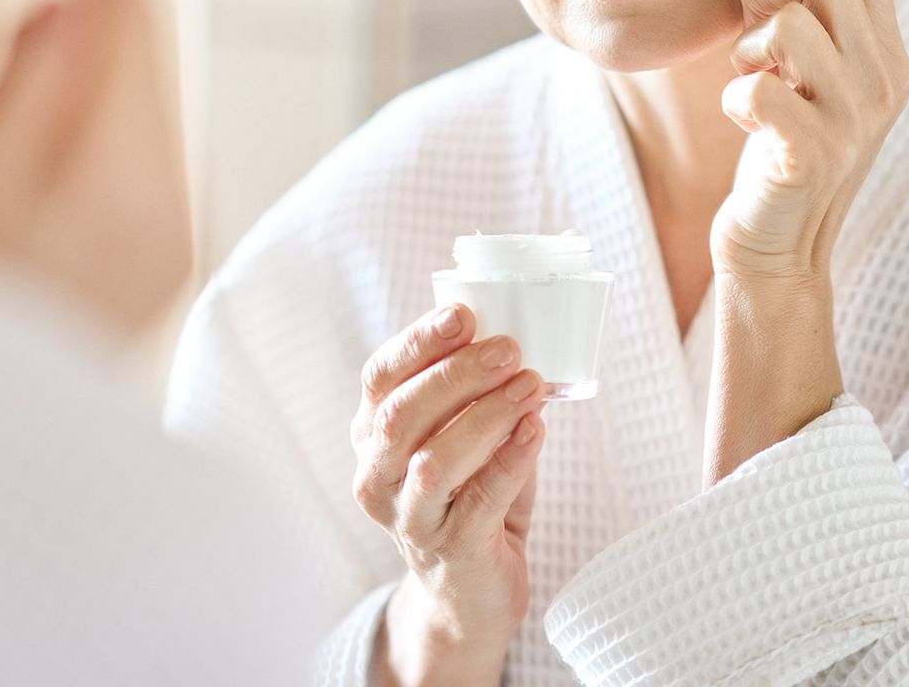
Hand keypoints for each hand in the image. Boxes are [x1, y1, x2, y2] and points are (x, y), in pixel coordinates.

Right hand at [0, 0, 191, 334]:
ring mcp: (164, 224)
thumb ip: (30, 94)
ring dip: (104, 14)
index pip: (128, 21)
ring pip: (140, 83)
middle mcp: (168, 203)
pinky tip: (64, 44)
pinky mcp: (148, 239)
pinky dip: (99, 75)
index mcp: (129, 189)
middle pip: (146, 46)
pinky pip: (131, 128)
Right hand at [351, 304, 547, 675]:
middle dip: (457, 374)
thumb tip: (512, 336)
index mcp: (373, 434)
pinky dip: (510, 460)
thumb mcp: (459, 434)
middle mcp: (377, 476)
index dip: (418, 342)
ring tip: (532, 386)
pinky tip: (535, 430)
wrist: (469, 593)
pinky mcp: (450, 553)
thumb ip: (473, 391)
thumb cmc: (469, 492)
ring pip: (434, 461)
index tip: (463, 314)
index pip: (380, 377)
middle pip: (401, 414)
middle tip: (509, 349)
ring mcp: (409, 520)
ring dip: (487, 415)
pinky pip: (478, 501)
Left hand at [709, 0, 908, 292]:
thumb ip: (848, 18)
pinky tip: (747, 123)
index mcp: (885, 53)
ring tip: (755, 83)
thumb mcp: (823, 79)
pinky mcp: (812, 154)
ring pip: (790, 24)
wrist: (778, 246)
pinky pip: (758, 88)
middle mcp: (882, 78)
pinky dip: (736, 98)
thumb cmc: (787, 151)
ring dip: (751, 49)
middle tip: (756, 39)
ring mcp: (852, 118)